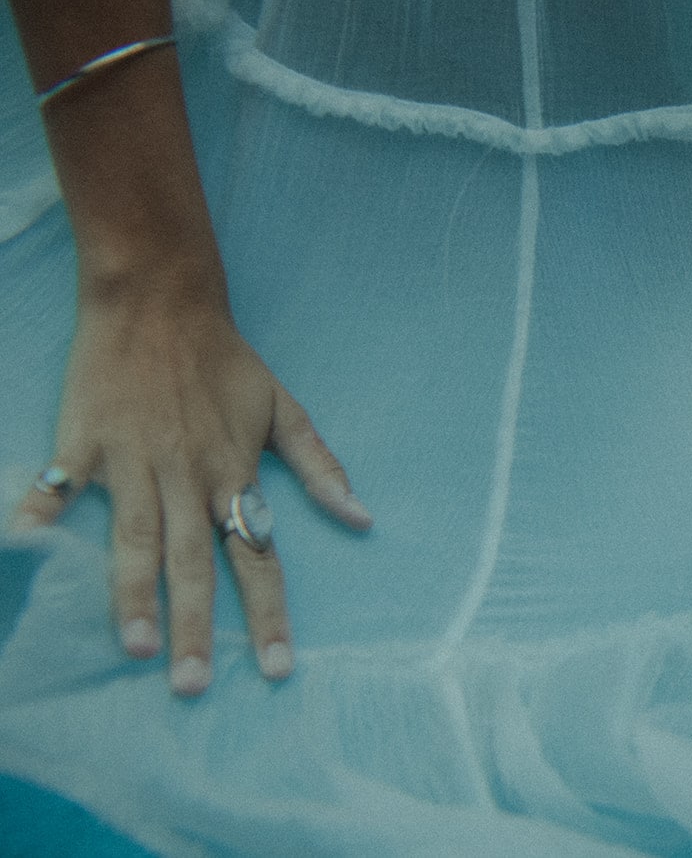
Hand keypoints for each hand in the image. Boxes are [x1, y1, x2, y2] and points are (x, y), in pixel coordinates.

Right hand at [8, 280, 369, 695]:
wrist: (162, 300)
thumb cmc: (225, 362)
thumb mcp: (284, 410)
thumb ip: (320, 467)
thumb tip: (363, 518)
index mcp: (234, 473)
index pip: (258, 555)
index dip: (268, 614)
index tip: (276, 668)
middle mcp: (188, 474)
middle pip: (195, 561)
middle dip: (196, 626)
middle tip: (193, 686)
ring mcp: (134, 458)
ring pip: (137, 536)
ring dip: (133, 593)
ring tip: (133, 648)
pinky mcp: (86, 439)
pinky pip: (62, 484)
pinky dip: (42, 512)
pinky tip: (25, 546)